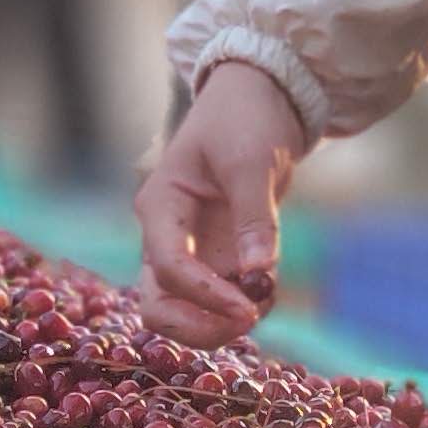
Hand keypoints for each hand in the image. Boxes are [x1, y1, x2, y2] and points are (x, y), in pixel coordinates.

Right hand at [133, 62, 305, 344]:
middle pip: (158, 305)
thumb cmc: (244, 117)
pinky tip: (269, 290)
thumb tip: (258, 274)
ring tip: (265, 302)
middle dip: (196, 327)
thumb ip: (254, 218)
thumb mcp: (251, 161)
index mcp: (161, 205)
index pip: (167, 265)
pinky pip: (220, 300)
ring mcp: (190, 251)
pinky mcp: (216, 258)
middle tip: (245, 324)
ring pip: (183, 312)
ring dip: (219, 323)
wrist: (261, 100)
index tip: (247, 307)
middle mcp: (166, 236)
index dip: (203, 294)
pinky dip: (242, 307)